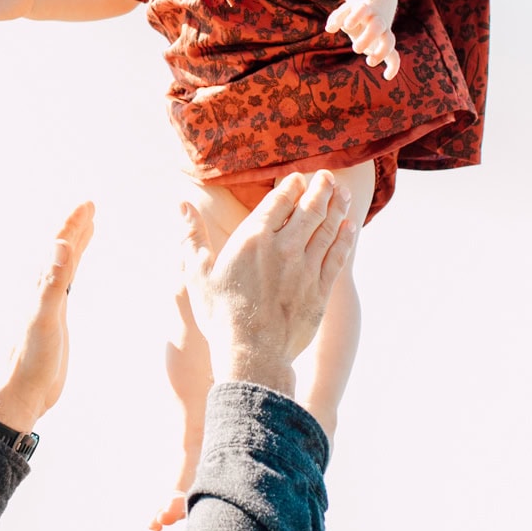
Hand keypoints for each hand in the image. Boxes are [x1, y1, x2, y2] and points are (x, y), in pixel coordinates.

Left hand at [0, 202, 94, 432]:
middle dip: (75, 227)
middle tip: (89, 207)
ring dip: (76, 245)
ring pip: (64, 266)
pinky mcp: (55, 319)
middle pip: (61, 251)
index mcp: (41, 286)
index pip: (59, 246)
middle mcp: (43, 290)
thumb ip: (53, 282)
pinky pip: (66, 286)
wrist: (23, 390)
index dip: (73, 224)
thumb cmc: (32, 358)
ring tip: (88, 229)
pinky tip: (75, 274)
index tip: (88, 204)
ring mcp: (49, 303)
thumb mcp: (46, 317)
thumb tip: (61, 245)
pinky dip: (74, 272)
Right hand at [180, 172, 355, 396]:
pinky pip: (337, 256)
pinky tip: (349, 227)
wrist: (252, 354)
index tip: (298, 178)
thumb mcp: (197, 274)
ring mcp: (306, 268)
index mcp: (253, 238)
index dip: (291, 185)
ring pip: (327, 229)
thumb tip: (182, 206)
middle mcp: (284, 248)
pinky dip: (344, 238)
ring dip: (336, 207)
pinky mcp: (320, 290)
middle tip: (327, 176)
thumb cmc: (220, 315)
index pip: (279, 201)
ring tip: (341, 193)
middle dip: (320, 188)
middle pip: (309, 209)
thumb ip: (191, 237)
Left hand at [325, 0, 400, 78]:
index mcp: (366, 10)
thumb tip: (329, 29)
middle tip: (356, 49)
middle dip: (368, 37)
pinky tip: (387, 76)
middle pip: (377, 26)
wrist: (376, 11)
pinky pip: (394, 56)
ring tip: (369, 62)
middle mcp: (377, 21)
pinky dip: (393, 66)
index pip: (363, 9)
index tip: (347, 25)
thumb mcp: (345, 12)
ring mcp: (384, 34)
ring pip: (389, 41)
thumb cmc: (355, 14)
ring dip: (382, 52)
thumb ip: (336, 18)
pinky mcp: (386, 46)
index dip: (356, 16)